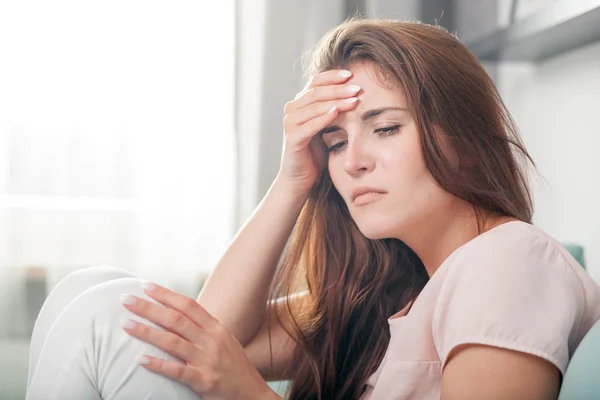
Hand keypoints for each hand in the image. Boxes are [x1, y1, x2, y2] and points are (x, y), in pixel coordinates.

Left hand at [120, 282, 280, 399]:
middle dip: (149, 308)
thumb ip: (204, 329)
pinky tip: (141, 360)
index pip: (187, 305)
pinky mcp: (205, 381)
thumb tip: (179, 315)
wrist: (254, 394)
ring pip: (173, 342)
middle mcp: (212, 340)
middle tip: (125, 299)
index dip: (165, 294)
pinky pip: (178, 371)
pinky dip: (158, 365)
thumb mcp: (224, 341)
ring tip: (125, 324)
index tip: (144, 286)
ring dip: (147, 332)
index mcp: (216, 328)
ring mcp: (208, 360)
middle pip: (176, 319)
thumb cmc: (235, 367)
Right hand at [277, 69, 359, 193]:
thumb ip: (335, 109)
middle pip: (316, 91)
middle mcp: (292, 110)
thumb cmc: (317, 152)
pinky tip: (337, 112)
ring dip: (335, 101)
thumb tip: (357, 92)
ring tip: (354, 99)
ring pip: (314, 106)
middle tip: (357, 88)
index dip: (333, 76)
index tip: (352, 74)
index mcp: (300, 103)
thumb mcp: (328, 126)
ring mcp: (290, 124)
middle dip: (338, 88)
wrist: (301, 178)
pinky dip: (323, 117)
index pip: (316, 82)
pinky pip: (310, 125)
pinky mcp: (292, 138)